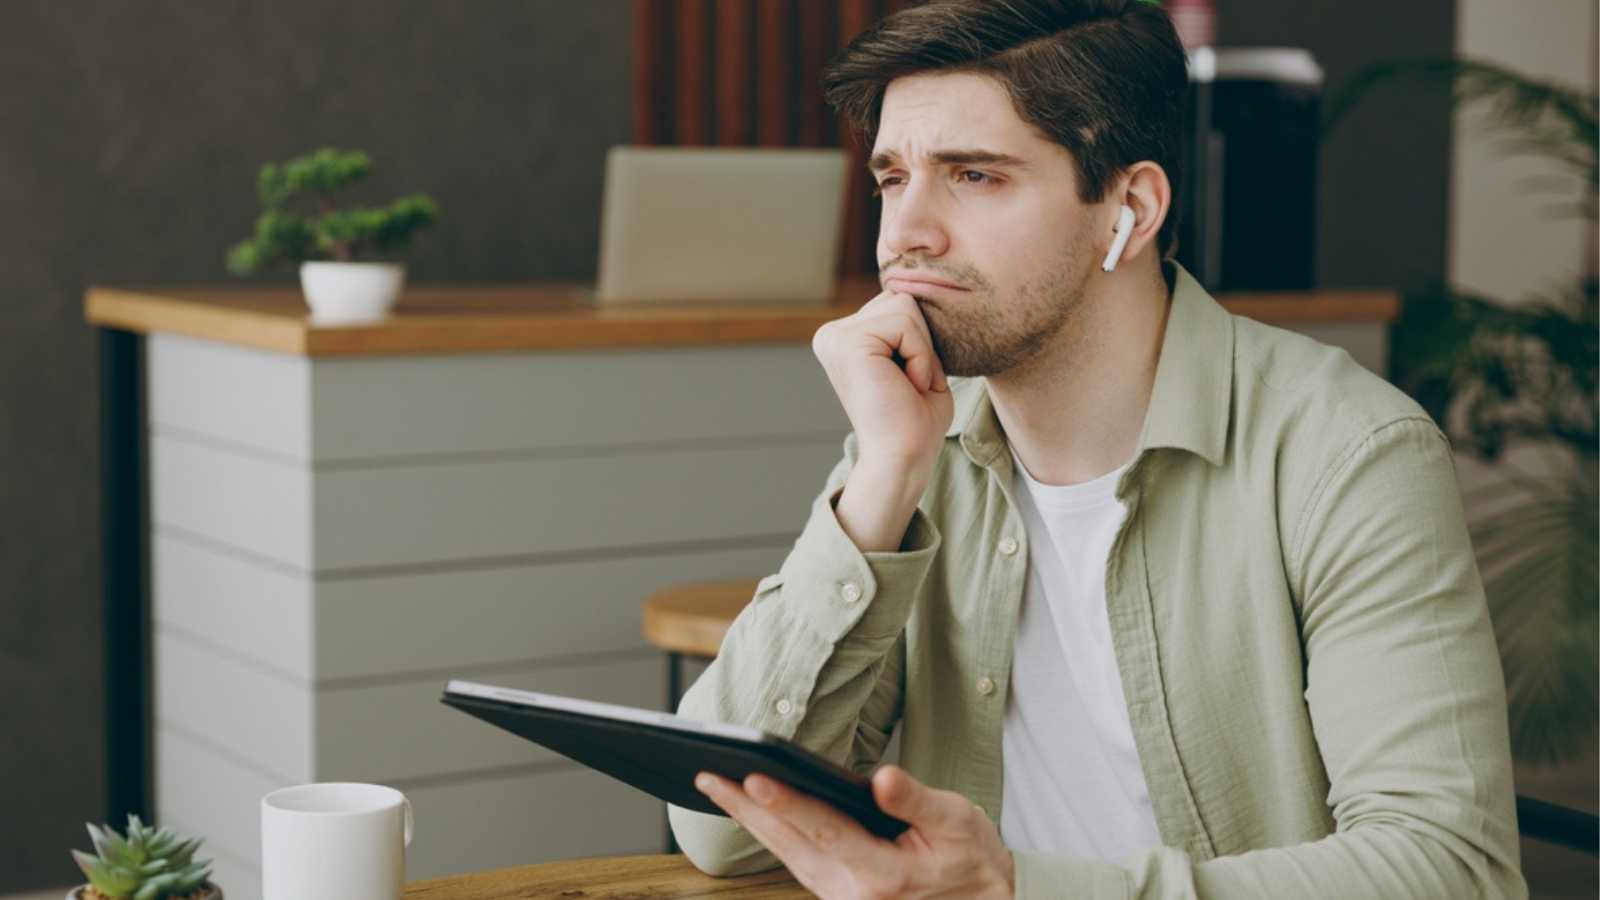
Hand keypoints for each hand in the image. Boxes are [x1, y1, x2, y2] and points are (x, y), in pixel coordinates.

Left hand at [694, 764, 1014, 899]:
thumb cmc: (971, 858)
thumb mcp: (958, 821)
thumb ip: (917, 801)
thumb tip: (881, 779)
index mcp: (883, 874)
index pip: (824, 830)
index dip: (787, 802)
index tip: (752, 779)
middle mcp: (853, 894)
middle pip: (790, 844)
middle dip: (747, 808)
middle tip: (708, 774)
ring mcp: (842, 899)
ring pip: (786, 855)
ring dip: (752, 820)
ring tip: (718, 785)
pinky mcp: (838, 895)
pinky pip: (797, 862)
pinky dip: (773, 834)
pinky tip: (753, 810)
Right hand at [812, 291, 954, 482]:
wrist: (903, 459)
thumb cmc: (916, 420)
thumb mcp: (913, 359)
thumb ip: (909, 324)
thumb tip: (917, 283)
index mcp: (844, 338)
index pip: (899, 303)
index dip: (919, 341)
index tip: (906, 382)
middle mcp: (832, 334)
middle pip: (902, 298)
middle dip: (921, 341)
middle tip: (908, 385)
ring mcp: (835, 336)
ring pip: (906, 305)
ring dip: (922, 350)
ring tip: (907, 385)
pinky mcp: (847, 342)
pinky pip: (905, 322)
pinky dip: (920, 356)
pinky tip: (906, 386)